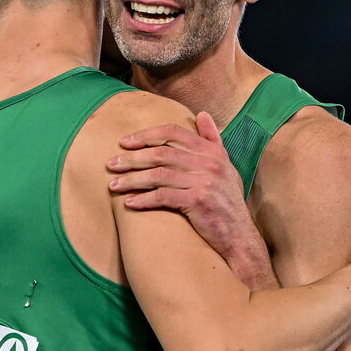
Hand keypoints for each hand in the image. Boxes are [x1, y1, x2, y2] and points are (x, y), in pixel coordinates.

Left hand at [108, 112, 275, 287]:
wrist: (240, 236)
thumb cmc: (228, 202)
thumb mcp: (226, 167)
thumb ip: (213, 140)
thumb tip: (203, 114)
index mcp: (212, 151)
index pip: (173, 132)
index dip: (146, 135)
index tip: (124, 142)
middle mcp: (209, 163)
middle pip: (161, 153)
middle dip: (132, 158)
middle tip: (111, 164)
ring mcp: (204, 181)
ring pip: (158, 174)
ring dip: (132, 179)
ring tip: (113, 185)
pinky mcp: (198, 201)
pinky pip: (163, 196)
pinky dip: (143, 199)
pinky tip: (129, 203)